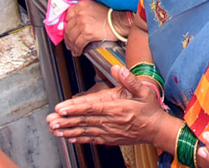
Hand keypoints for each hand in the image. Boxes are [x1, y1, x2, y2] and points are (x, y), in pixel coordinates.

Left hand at [47, 64, 166, 146]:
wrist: (157, 129)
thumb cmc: (151, 110)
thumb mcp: (144, 91)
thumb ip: (130, 80)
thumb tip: (117, 69)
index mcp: (118, 108)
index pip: (92, 108)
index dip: (75, 108)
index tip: (61, 108)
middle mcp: (111, 121)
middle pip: (84, 120)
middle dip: (65, 120)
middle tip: (51, 120)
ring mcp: (109, 132)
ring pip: (85, 131)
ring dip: (68, 130)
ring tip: (54, 129)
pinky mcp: (110, 139)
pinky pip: (91, 139)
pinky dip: (79, 138)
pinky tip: (69, 138)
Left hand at [61, 0, 116, 55]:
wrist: (121, 20)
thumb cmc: (112, 14)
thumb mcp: (95, 7)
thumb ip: (84, 12)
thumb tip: (76, 22)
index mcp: (81, 5)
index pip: (68, 16)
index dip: (67, 25)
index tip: (68, 31)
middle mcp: (80, 13)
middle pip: (68, 28)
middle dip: (68, 38)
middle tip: (70, 42)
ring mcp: (83, 23)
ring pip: (71, 37)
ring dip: (71, 45)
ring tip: (74, 49)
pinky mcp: (88, 33)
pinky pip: (78, 44)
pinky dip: (77, 49)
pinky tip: (78, 51)